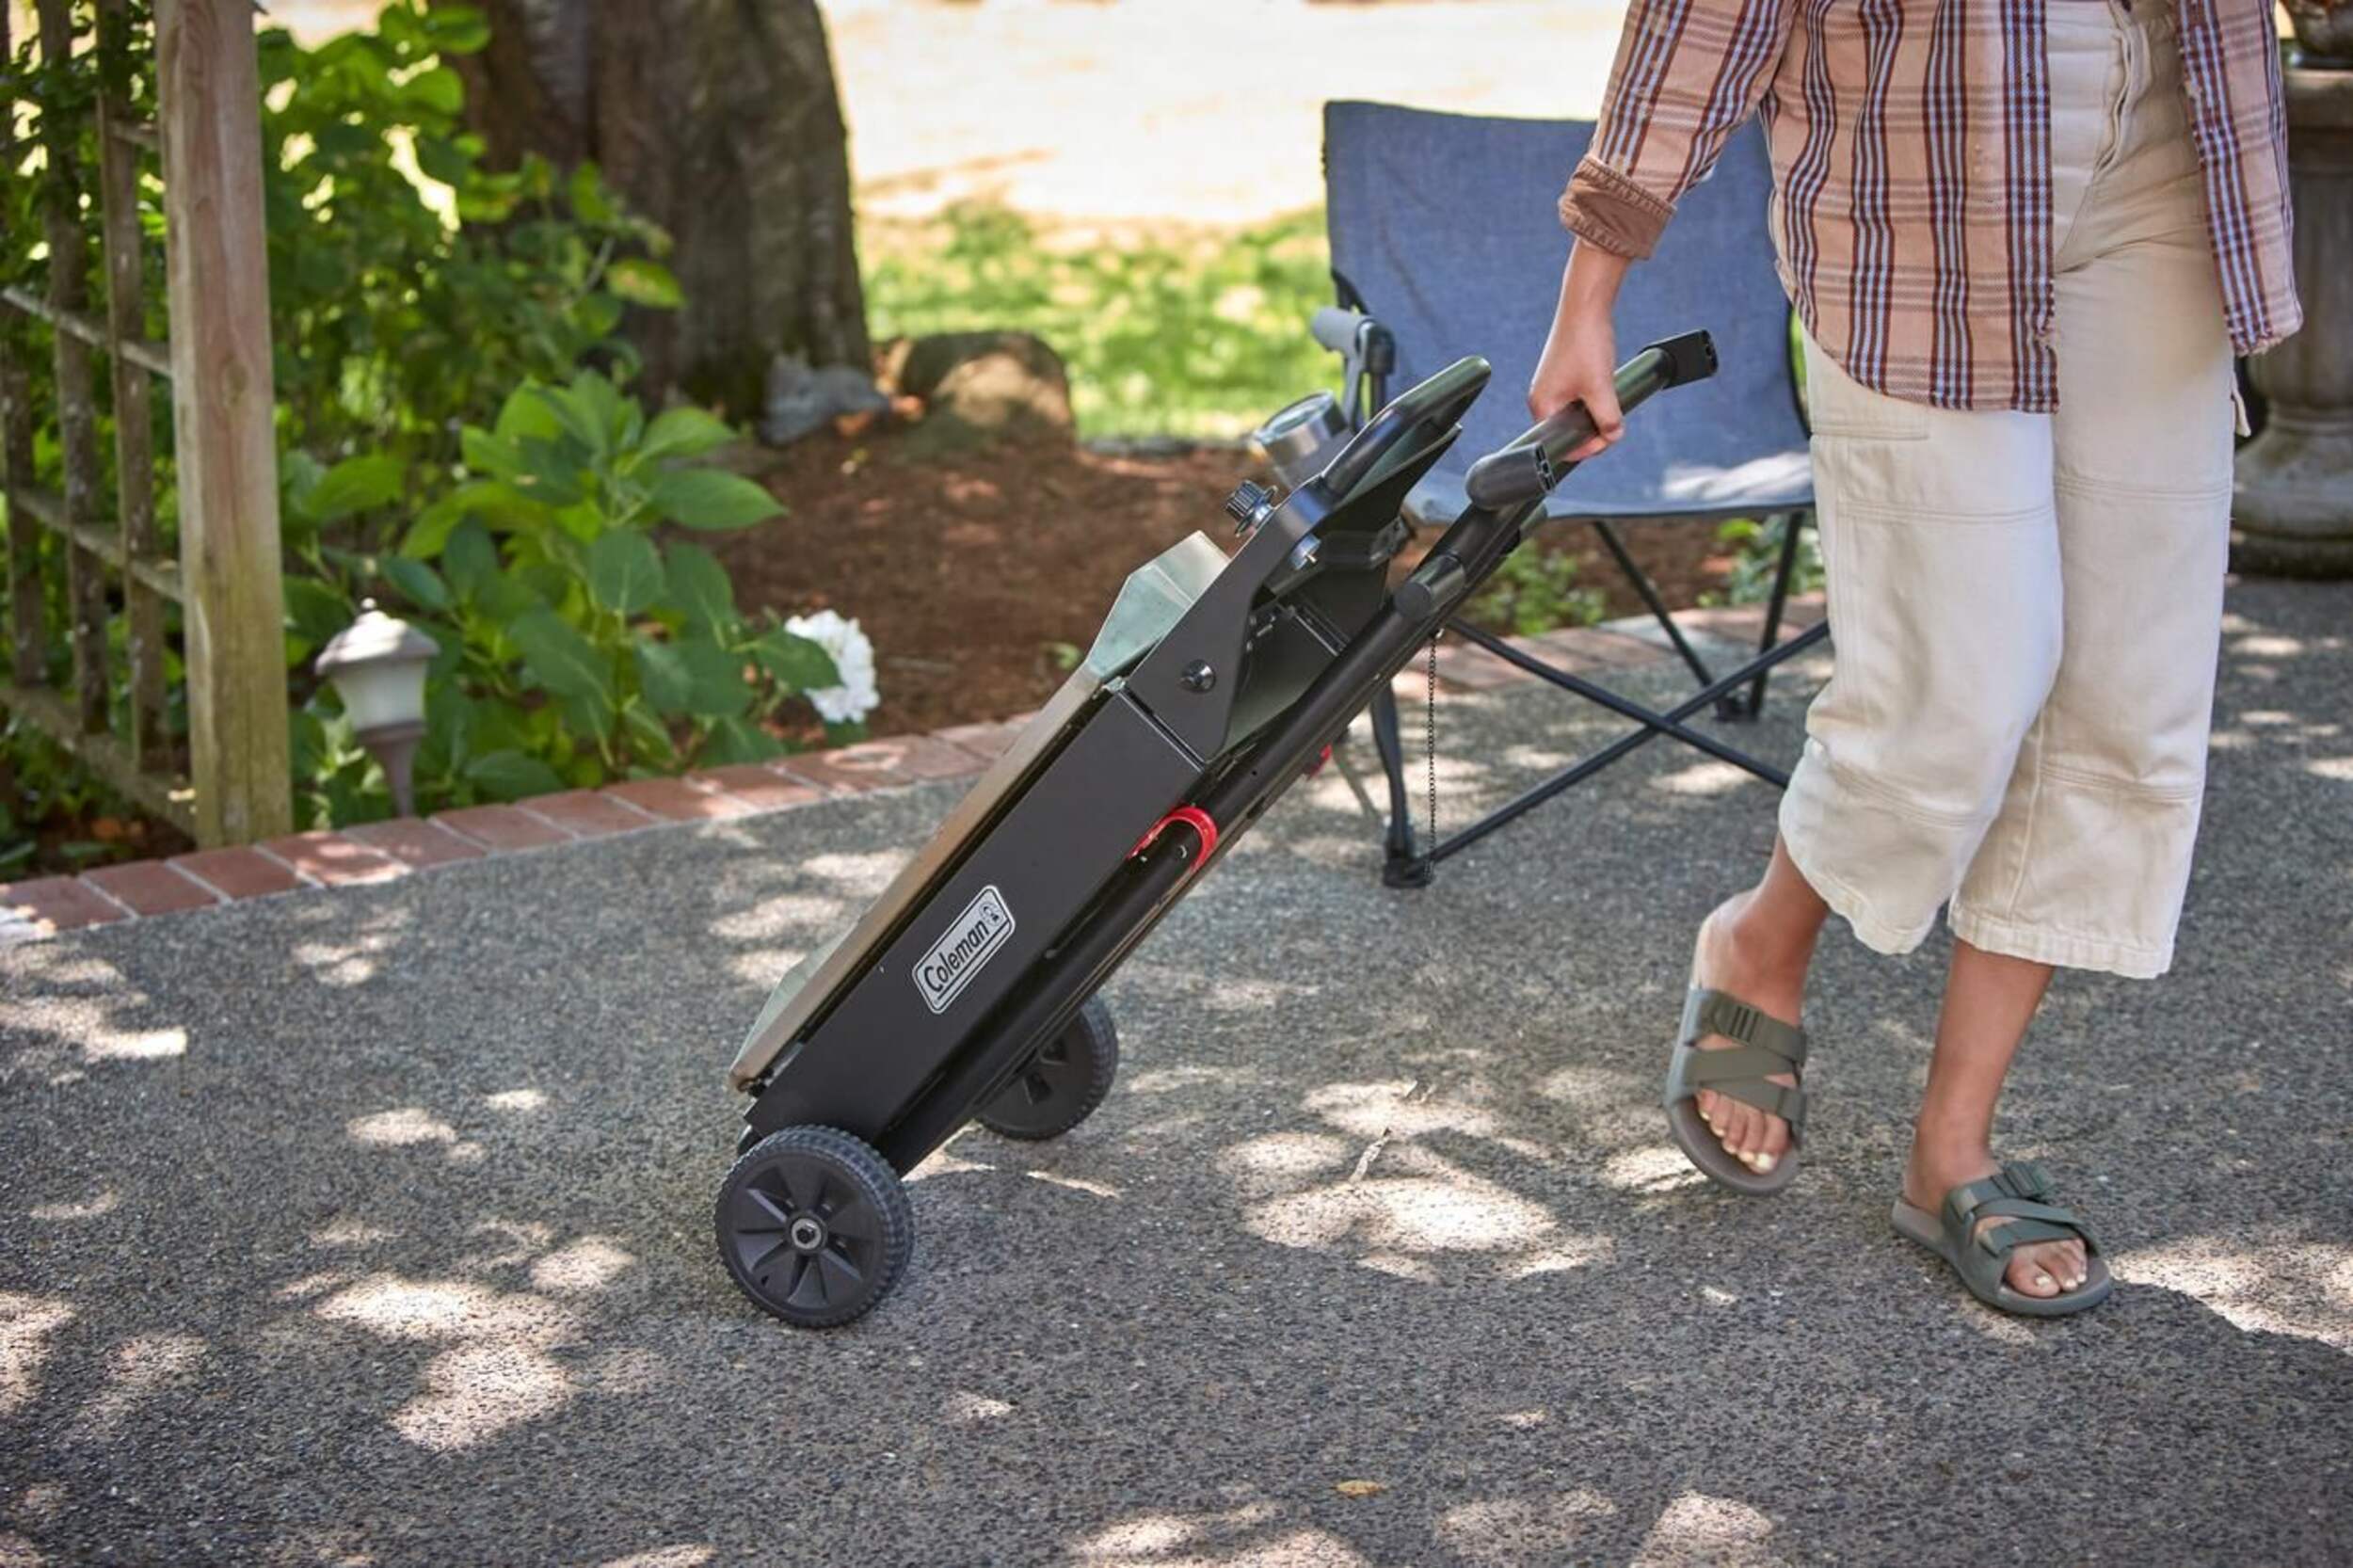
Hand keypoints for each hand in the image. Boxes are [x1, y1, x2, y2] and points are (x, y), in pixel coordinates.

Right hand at [1529, 240, 1631, 460]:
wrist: (1585, 306)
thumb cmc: (1586, 344)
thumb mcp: (1600, 387)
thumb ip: (1608, 418)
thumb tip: (1614, 436)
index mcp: (1541, 406)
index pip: (1559, 444)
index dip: (1585, 448)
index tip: (1606, 438)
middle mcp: (1541, 399)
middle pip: (1567, 431)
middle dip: (1592, 430)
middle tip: (1614, 422)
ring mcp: (1551, 387)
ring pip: (1575, 416)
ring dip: (1595, 415)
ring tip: (1609, 399)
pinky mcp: (1562, 377)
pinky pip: (1577, 401)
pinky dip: (1593, 401)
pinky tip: (1604, 388)